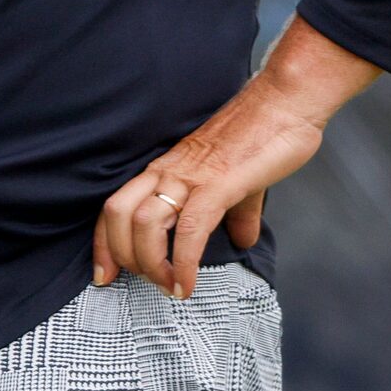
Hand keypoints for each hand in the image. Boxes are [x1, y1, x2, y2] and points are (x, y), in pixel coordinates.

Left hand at [94, 14, 377, 299]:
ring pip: (146, 223)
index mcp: (165, 170)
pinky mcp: (219, 182)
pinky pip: (189, 228)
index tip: (104, 275)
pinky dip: (183, 262)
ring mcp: (190, 176)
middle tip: (139, 284)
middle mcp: (167, 172)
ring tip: (169, 287)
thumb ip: (236, 214)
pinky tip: (187, 284)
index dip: (103, 243)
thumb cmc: (263, 137)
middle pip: (118, 215)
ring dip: (152, 264)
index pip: (115, 207)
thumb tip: (243, 241)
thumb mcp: (241, 183)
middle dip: (119, 256)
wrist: (286, 103)